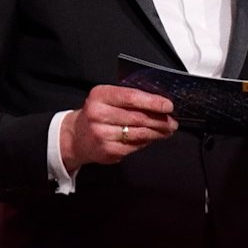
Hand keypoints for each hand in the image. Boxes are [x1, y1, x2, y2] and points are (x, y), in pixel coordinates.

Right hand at [59, 85, 177, 171]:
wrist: (76, 137)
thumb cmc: (96, 114)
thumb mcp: (106, 98)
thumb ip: (128, 97)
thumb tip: (159, 102)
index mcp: (100, 96)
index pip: (131, 97)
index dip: (153, 102)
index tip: (168, 105)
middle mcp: (99, 114)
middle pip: (138, 117)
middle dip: (160, 119)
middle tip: (172, 120)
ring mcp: (102, 134)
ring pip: (139, 133)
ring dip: (157, 132)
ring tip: (167, 129)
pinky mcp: (108, 151)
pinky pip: (135, 146)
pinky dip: (147, 141)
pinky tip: (152, 138)